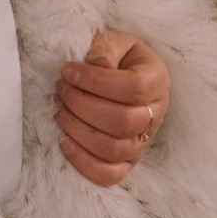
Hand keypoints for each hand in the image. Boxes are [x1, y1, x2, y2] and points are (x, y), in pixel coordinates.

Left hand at [55, 28, 168, 186]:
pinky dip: (83, 163)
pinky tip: (64, 141)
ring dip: (78, 130)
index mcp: (157, 81)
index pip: (132, 88)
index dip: (95, 81)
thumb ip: (107, 47)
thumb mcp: (117, 42)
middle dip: (82, 105)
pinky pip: (110, 175)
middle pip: (122, 122)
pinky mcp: (128, 162)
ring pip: (113, 149)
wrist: (128, 77)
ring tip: (59, 111)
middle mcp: (155, 115)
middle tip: (61, 89)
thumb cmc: (118, 58)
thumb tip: (97, 63)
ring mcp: (143, 143)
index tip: (67, 71)